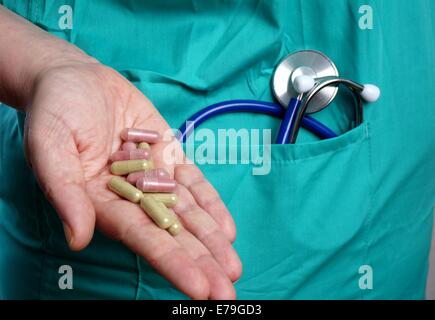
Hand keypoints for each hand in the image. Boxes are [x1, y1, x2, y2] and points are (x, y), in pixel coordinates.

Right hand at [24, 59, 241, 298]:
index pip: (141, 238)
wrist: (75, 78)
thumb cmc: (55, 111)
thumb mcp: (50, 147)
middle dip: (200, 261)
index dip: (170, 261)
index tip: (198, 287)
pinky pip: (193, 182)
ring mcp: (154, 176)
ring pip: (187, 213)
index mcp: (102, 202)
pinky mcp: (169, 155)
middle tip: (227, 290)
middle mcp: (131, 196)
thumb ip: (66, 191)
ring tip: (232, 267)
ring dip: (210, 239)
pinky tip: (225, 229)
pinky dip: (210, 203)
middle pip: (171, 233)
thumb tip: (77, 238)